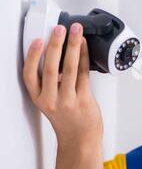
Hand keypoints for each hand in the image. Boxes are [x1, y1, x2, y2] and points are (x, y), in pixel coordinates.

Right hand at [23, 23, 102, 147]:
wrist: (80, 139)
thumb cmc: (67, 120)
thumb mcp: (52, 102)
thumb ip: (52, 83)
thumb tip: (59, 55)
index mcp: (40, 98)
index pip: (29, 75)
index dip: (31, 56)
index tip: (37, 40)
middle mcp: (51, 99)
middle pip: (50, 68)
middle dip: (55, 45)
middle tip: (59, 29)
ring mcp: (68, 100)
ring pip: (69, 68)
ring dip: (73, 47)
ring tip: (75, 32)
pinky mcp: (83, 99)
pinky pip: (84, 73)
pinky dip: (84, 57)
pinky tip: (84, 47)